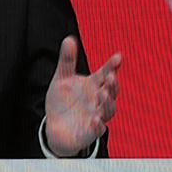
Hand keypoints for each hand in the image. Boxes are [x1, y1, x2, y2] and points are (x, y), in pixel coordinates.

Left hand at [45, 36, 120, 155]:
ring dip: (108, 103)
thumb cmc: (62, 101)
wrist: (53, 126)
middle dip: (113, 85)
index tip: (118, 56)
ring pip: (108, 110)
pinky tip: (95, 118)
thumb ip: (67, 60)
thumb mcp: (62, 78)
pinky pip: (97, 130)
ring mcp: (96, 116)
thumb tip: (69, 39)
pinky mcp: (89, 132)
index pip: (106, 73)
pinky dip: (98, 125)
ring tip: (103, 94)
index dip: (112, 65)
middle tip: (111, 77)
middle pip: (111, 92)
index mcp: (93, 85)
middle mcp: (98, 100)